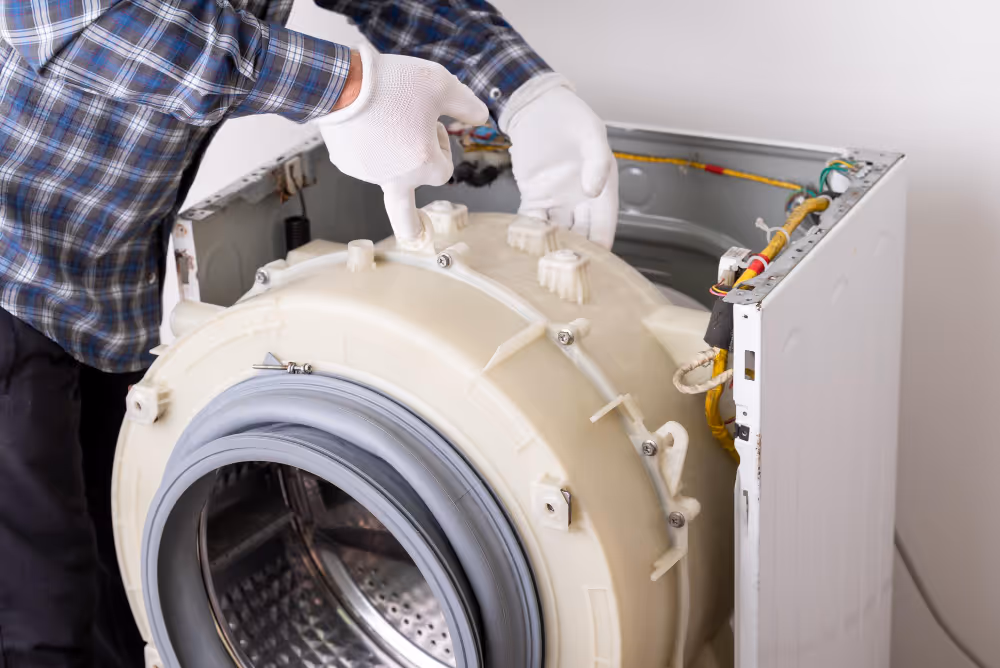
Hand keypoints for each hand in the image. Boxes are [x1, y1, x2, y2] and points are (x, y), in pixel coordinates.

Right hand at [316, 45, 487, 242]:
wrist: (341, 82)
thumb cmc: (393, 83)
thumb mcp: (440, 83)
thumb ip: (465, 104)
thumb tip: (481, 117)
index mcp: (422, 164)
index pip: (444, 170)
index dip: (444, 147)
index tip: (436, 126)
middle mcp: (394, 177)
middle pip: (404, 212)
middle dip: (411, 228)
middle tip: (417, 238)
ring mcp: (367, 172)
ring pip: (386, 168)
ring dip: (392, 150)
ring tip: (383, 112)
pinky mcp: (346, 161)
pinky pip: (363, 154)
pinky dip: (368, 140)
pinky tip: (364, 116)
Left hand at [501, 78, 618, 248]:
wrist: (537, 106)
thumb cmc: (571, 116)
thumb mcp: (590, 133)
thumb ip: (597, 161)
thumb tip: (593, 191)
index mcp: (603, 189)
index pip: (604, 226)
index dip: (601, 247)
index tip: (595, 265)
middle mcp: (580, 200)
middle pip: (580, 236)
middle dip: (574, 254)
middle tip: (564, 272)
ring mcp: (556, 201)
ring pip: (555, 233)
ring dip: (549, 248)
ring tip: (541, 264)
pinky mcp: (533, 197)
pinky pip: (532, 220)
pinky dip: (528, 233)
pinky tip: (522, 245)